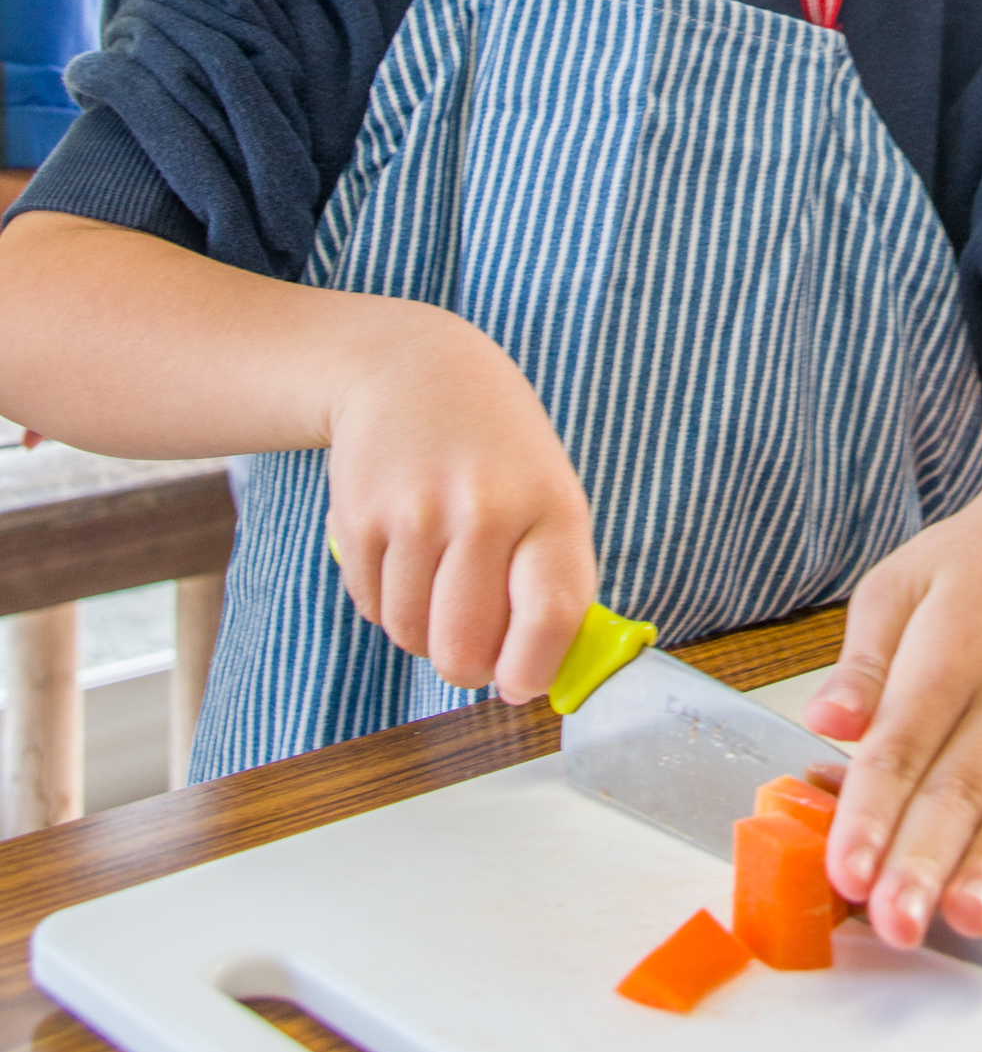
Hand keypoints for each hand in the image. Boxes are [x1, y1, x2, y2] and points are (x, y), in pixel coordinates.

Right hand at [325, 306, 596, 701]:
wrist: (413, 368)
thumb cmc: (495, 447)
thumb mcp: (546, 493)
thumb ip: (550, 581)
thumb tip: (529, 684)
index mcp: (551, 505)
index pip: (552, 615)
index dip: (533, 670)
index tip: (518, 682)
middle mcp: (485, 509)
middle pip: (464, 649)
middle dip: (466, 665)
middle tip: (470, 644)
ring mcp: (417, 513)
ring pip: (411, 636)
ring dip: (422, 629)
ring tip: (438, 576)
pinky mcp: (359, 517)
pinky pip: (372, 608)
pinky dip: (387, 601)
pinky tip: (404, 552)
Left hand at [802, 423, 981, 951]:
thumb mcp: (901, 584)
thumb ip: (864, 661)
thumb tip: (824, 721)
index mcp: (951, 650)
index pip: (903, 744)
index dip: (872, 812)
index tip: (846, 869)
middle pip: (965, 786)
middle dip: (927, 860)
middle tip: (896, 923)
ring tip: (968, 922)